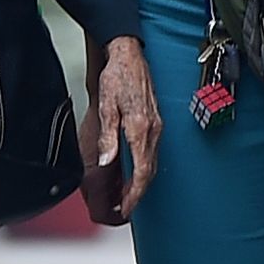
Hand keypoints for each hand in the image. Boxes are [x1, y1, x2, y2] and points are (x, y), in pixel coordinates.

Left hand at [84, 36, 161, 223]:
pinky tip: (133, 171)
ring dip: (141, 182)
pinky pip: (151, 152)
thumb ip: (108, 136)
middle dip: (138, 194)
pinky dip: (144, 168)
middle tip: (124, 209)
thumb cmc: (117, 77)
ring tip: (126, 195)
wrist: (129, 55)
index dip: (134, 194)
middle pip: (149, 172)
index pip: (141, 171)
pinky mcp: (155, 122)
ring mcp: (156, 126)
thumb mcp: (107, 106)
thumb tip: (108, 162)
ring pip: (152, 163)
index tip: (126, 208)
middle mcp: (153, 130)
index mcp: (140, 128)